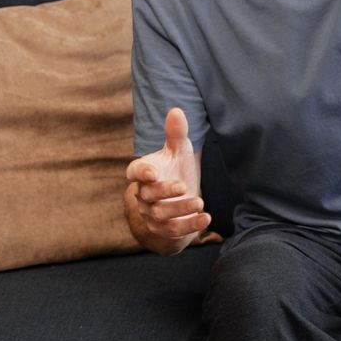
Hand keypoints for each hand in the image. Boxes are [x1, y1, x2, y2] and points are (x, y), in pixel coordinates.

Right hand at [125, 108, 208, 245]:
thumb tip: (176, 110)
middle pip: (149, 195)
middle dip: (165, 191)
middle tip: (183, 186)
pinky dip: (190, 226)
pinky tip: (206, 218)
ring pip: (162, 214)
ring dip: (181, 209)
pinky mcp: (164, 229)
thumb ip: (175, 134)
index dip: (141, 172)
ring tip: (200, 202)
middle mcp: (143, 195)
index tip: (152, 172)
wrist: (180, 198)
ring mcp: (152, 214)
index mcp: (143, 173)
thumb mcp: (178, 151)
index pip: (135, 172)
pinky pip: (174, 230)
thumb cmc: (175, 169)